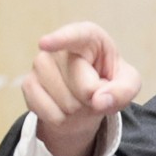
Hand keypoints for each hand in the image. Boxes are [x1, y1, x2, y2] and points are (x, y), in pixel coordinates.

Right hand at [22, 21, 140, 155]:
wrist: (85, 99)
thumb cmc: (109, 82)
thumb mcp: (128, 84)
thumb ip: (123, 90)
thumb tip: (99, 101)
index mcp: (88, 37)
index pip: (75, 36)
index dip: (60, 40)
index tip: (45, 44)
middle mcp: (59, 46)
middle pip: (81, 85)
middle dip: (93, 97)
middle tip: (93, 91)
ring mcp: (40, 64)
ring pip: (65, 102)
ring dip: (78, 110)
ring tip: (79, 98)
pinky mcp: (28, 84)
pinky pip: (48, 112)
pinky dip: (62, 119)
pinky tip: (63, 107)